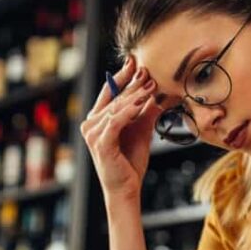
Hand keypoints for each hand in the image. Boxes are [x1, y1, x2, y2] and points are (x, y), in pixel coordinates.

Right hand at [80, 57, 162, 201]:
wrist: (126, 188)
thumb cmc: (130, 161)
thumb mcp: (141, 130)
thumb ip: (145, 111)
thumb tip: (160, 92)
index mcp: (97, 119)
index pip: (109, 91)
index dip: (122, 75)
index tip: (135, 61)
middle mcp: (91, 124)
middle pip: (114, 97)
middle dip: (132, 84)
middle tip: (148, 71)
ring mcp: (93, 133)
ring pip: (116, 108)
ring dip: (134, 95)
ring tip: (151, 86)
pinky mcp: (101, 142)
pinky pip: (116, 121)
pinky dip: (129, 111)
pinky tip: (141, 103)